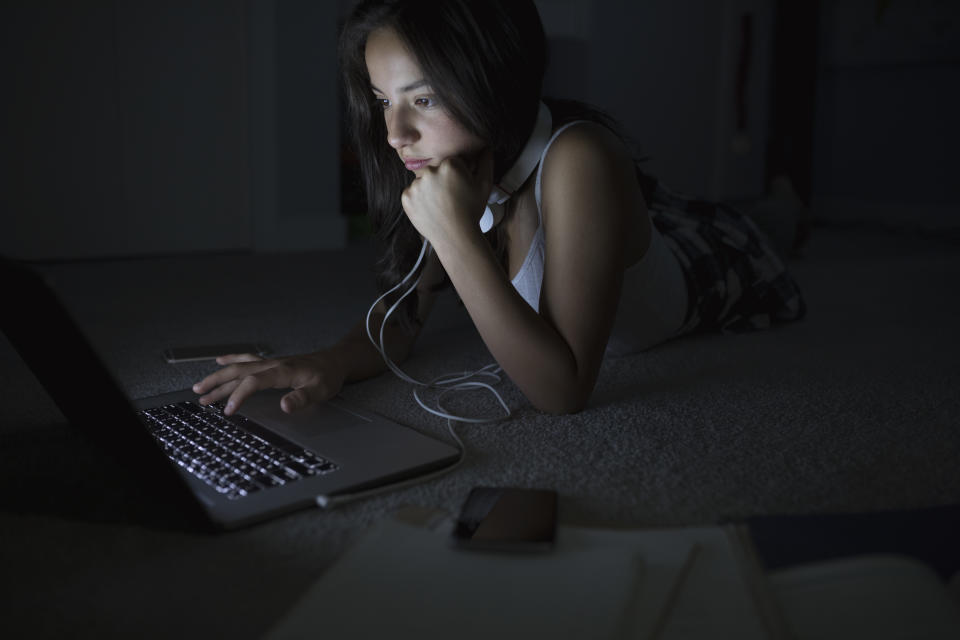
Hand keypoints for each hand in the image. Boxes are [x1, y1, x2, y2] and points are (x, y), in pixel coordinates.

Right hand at [192, 351, 344, 414]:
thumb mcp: (321, 391)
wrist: (335, 361)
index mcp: (282, 371)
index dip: (239, 396)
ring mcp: (271, 362)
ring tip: (201, 387)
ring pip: (239, 367)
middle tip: (201, 397)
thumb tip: (284, 406)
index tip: (229, 411)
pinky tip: (220, 361)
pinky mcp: (272, 363)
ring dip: (219, 376)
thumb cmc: (328, 377)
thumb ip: (302, 399)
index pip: (253, 382)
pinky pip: (247, 359)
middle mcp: (272, 364)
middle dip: (218, 384)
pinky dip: (232, 359)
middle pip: (239, 372)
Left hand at [400, 147, 493, 245]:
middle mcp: (430, 171)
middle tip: (450, 198)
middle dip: (441, 181)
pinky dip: (418, 200)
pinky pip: (412, 193)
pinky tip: (430, 210)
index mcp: (449, 164)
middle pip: (435, 170)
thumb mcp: (485, 185)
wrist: (456, 237)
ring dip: (429, 190)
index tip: (459, 188)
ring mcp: (416, 184)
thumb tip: (486, 147)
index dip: (456, 175)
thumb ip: (486, 162)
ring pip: (422, 182)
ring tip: (440, 206)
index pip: (450, 163)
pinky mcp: (406, 197)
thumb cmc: (472, 211)